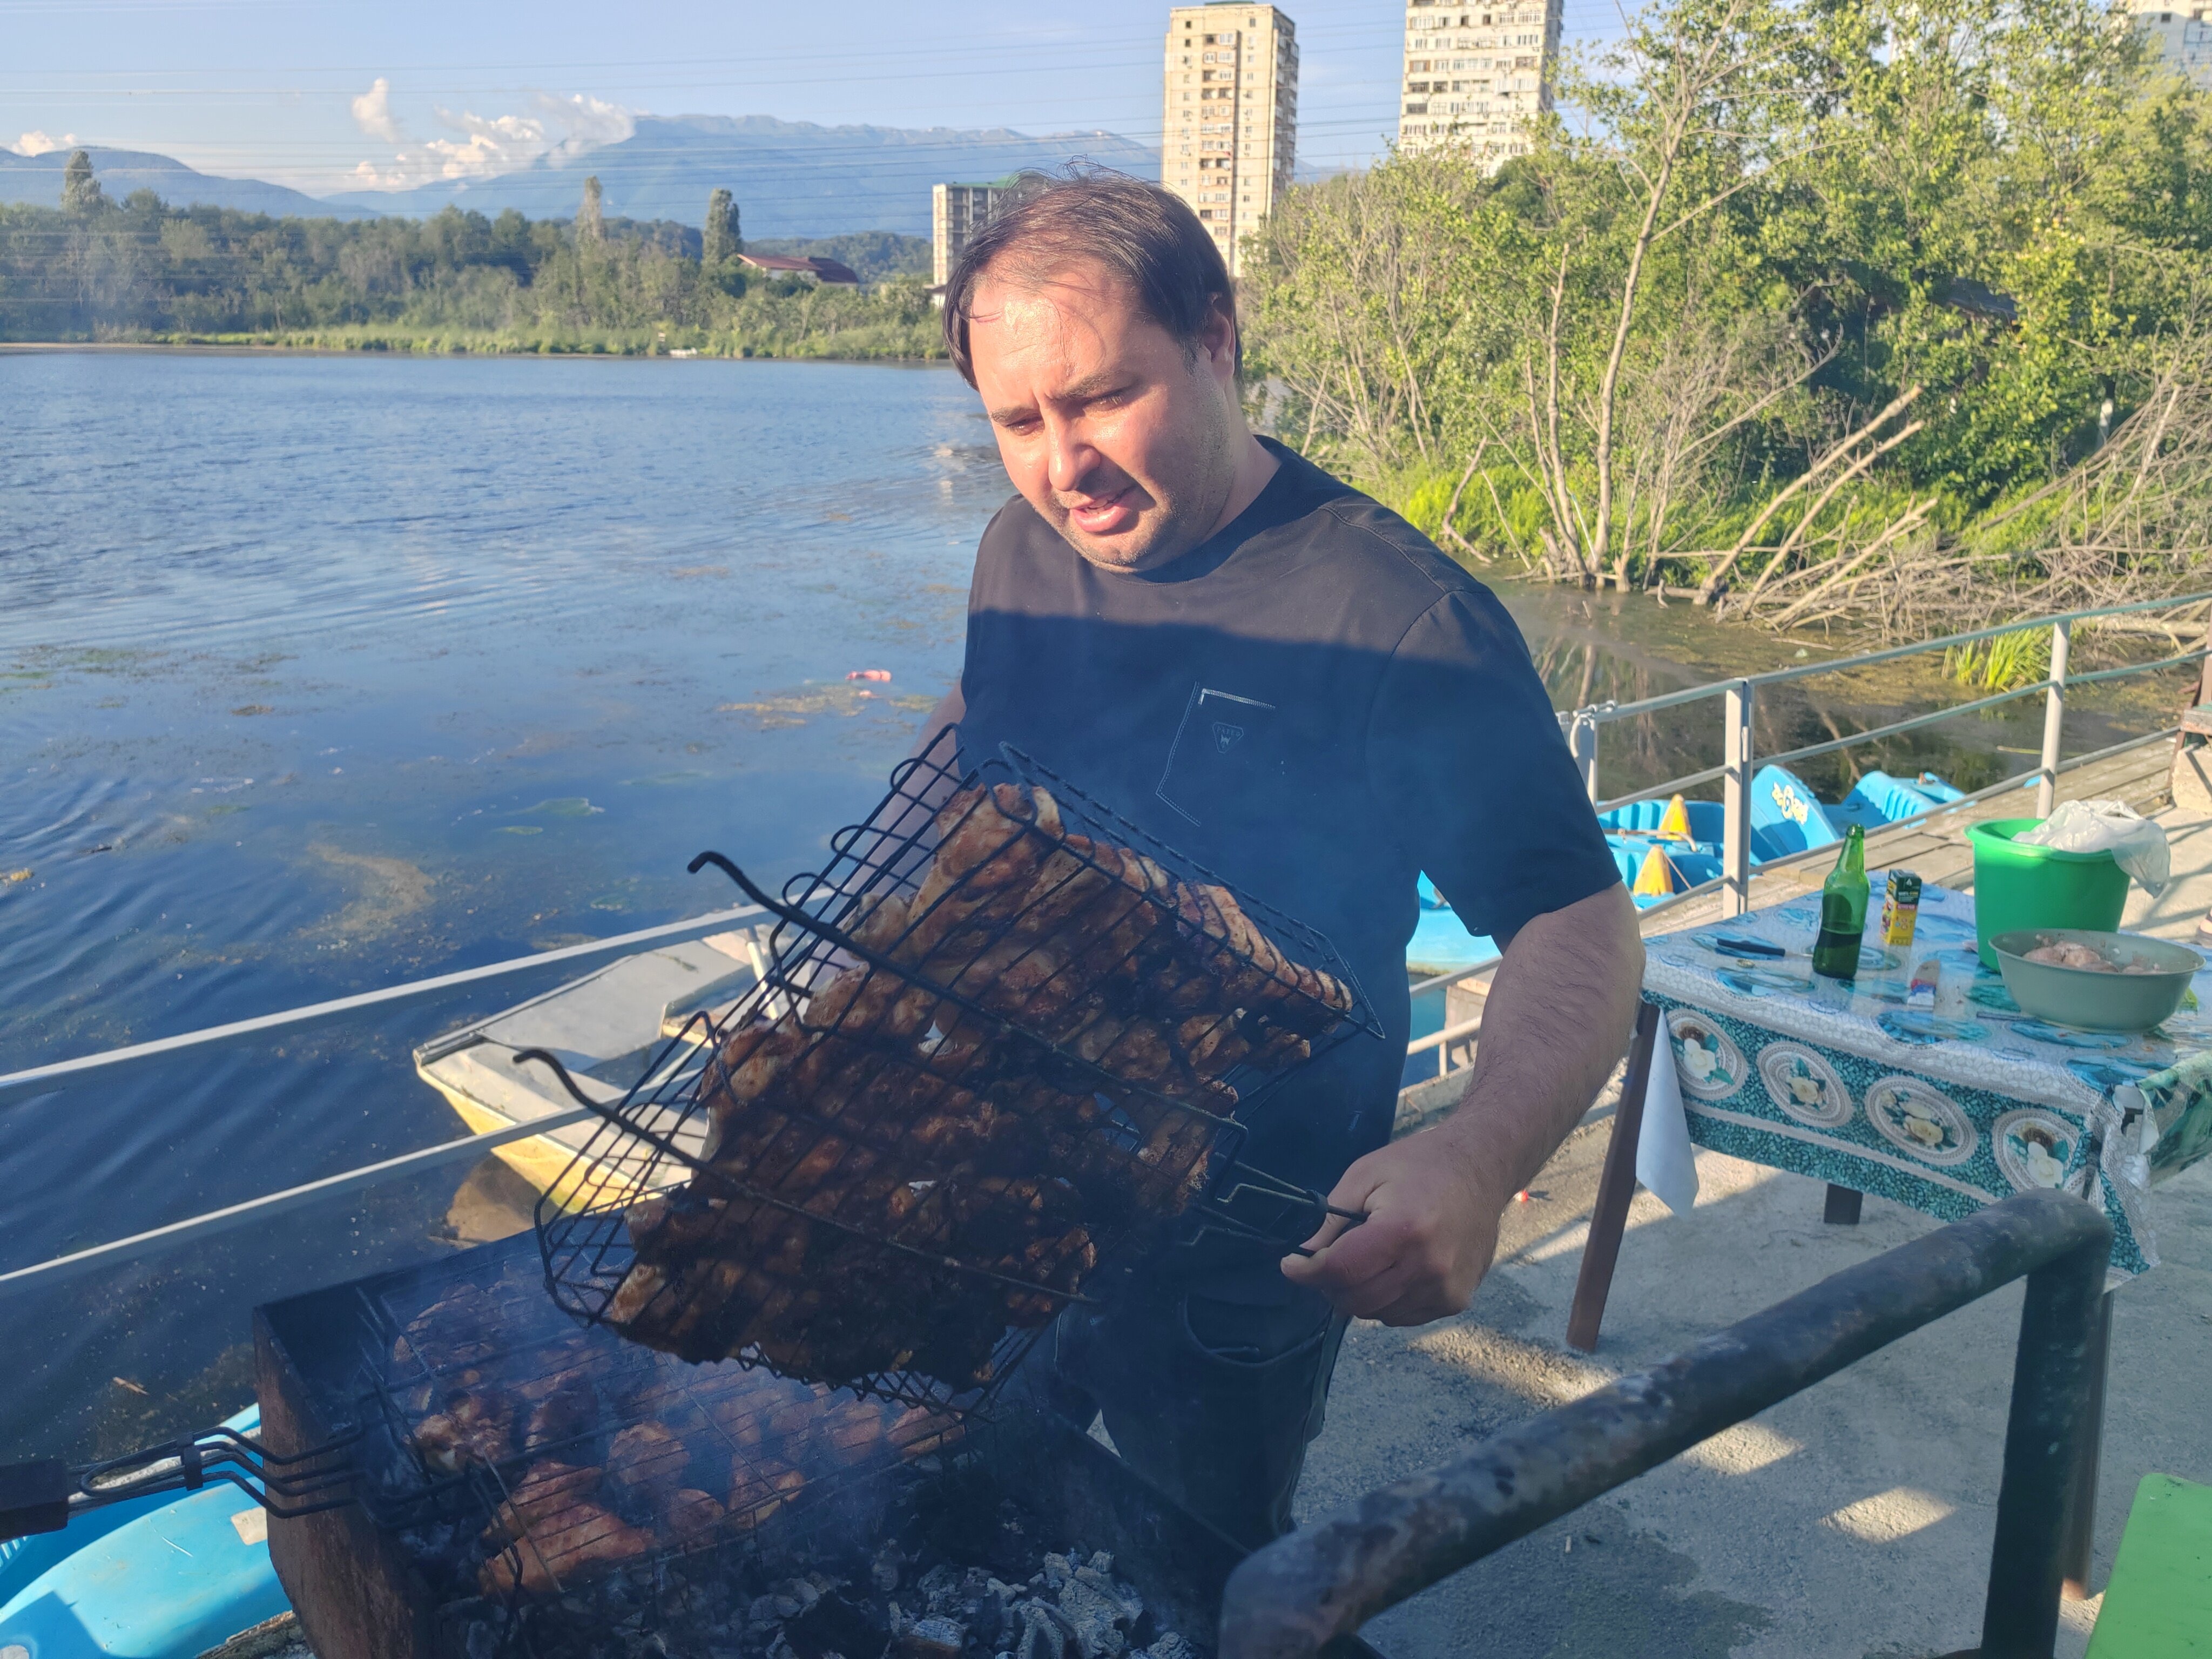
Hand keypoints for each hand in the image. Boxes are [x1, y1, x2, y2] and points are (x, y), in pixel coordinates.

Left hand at [1278, 1132, 1506, 1324]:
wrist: (1482, 1168)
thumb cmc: (1419, 1165)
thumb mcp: (1365, 1174)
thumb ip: (1331, 1217)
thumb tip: (1303, 1254)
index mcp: (1403, 1229)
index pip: (1341, 1270)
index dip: (1307, 1271)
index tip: (1291, 1264)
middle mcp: (1428, 1266)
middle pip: (1356, 1299)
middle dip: (1329, 1284)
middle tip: (1324, 1262)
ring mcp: (1446, 1289)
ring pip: (1377, 1313)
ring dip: (1358, 1294)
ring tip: (1364, 1260)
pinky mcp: (1456, 1300)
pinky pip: (1402, 1316)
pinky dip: (1385, 1301)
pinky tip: (1390, 1270)